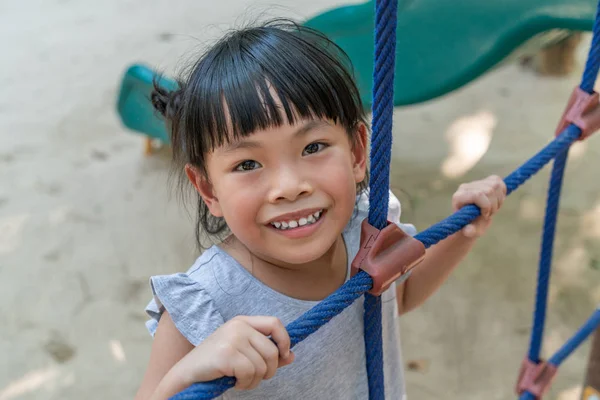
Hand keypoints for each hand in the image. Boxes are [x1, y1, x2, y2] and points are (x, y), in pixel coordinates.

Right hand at [175, 316, 293, 389]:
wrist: (186, 374)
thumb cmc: (215, 365)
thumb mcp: (243, 353)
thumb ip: (266, 353)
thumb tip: (291, 356)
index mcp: (242, 321)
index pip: (275, 323)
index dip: (284, 340)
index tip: (284, 356)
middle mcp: (238, 326)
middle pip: (272, 351)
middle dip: (268, 371)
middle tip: (252, 377)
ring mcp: (232, 338)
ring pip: (262, 366)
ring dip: (254, 380)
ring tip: (240, 379)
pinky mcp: (227, 354)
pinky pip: (250, 373)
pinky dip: (245, 384)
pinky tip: (234, 382)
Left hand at [451, 175, 506, 237]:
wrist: (472, 221)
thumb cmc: (471, 226)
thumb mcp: (471, 231)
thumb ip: (470, 231)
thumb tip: (468, 231)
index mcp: (459, 197)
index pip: (478, 194)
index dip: (486, 206)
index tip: (485, 215)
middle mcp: (465, 187)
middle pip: (489, 190)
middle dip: (493, 205)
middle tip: (488, 214)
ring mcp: (475, 183)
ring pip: (496, 185)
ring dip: (498, 200)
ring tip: (491, 209)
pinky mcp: (484, 181)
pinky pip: (498, 181)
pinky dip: (501, 193)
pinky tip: (495, 201)